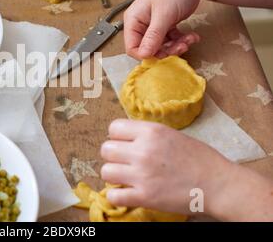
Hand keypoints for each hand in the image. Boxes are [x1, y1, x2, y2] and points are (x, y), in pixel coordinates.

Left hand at [100, 119, 236, 215]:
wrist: (218, 184)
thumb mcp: (172, 135)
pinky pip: (113, 196)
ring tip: (126, 178)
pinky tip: (127, 193)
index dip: (117, 137)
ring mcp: (142, 175)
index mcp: (151, 132)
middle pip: (106, 149)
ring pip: (106, 171)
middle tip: (125, 162)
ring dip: (114, 175)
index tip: (125, 144)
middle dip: (113, 156)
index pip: (114, 128)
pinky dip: (117, 196)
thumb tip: (125, 138)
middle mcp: (143, 151)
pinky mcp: (145, 197)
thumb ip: (147, 135)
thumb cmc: (199, 158)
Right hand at [124, 0, 201, 58]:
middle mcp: (141, 24)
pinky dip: (181, 41)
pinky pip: (171, 40)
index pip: (132, 46)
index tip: (162, 55)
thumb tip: (144, 54)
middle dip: (166, 50)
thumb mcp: (163, 14)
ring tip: (189, 40)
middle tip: (181, 47)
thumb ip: (153, 36)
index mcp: (134, 19)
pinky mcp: (166, 25)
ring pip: (161, 46)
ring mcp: (154, 25)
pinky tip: (191, 36)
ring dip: (176, 46)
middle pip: (148, 48)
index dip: (146, 54)